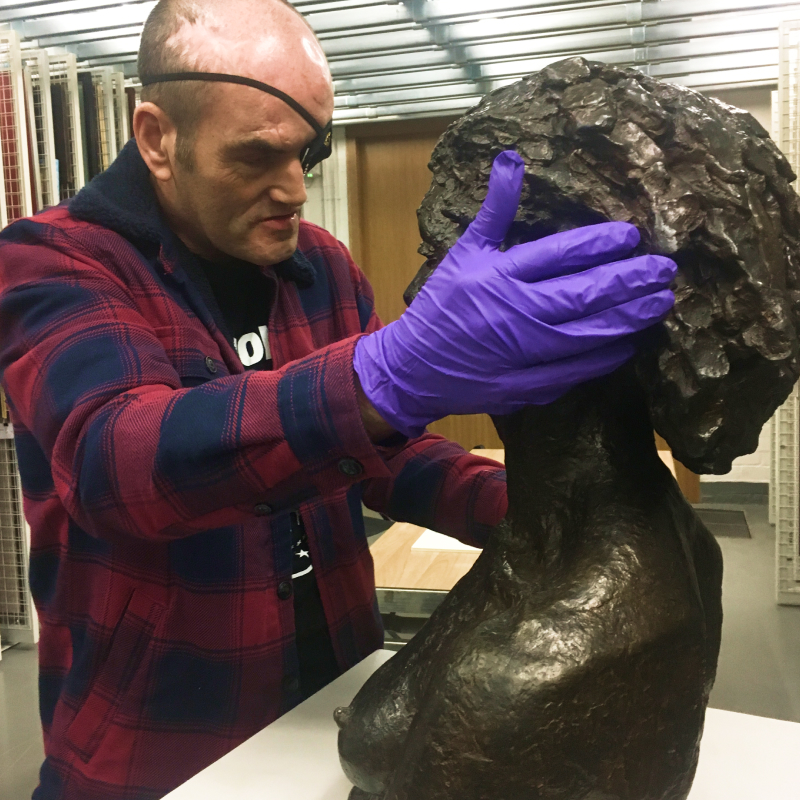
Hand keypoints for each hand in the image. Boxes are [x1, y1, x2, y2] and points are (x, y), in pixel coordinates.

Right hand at [354, 151, 676, 437]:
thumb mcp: (463, 251)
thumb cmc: (440, 306)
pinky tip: (628, 345)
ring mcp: (518, 353)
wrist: (411, 367)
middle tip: (665, 270)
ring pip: (585, 335)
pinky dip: (602, 360)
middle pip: (582, 295)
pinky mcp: (520, 387)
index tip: (632, 235)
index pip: (559, 253)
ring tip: (659, 303)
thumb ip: (494, 209)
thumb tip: (512, 158)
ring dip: (627, 319)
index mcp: (498, 274)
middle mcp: (513, 312)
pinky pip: (570, 373)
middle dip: (628, 281)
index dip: (600, 243)